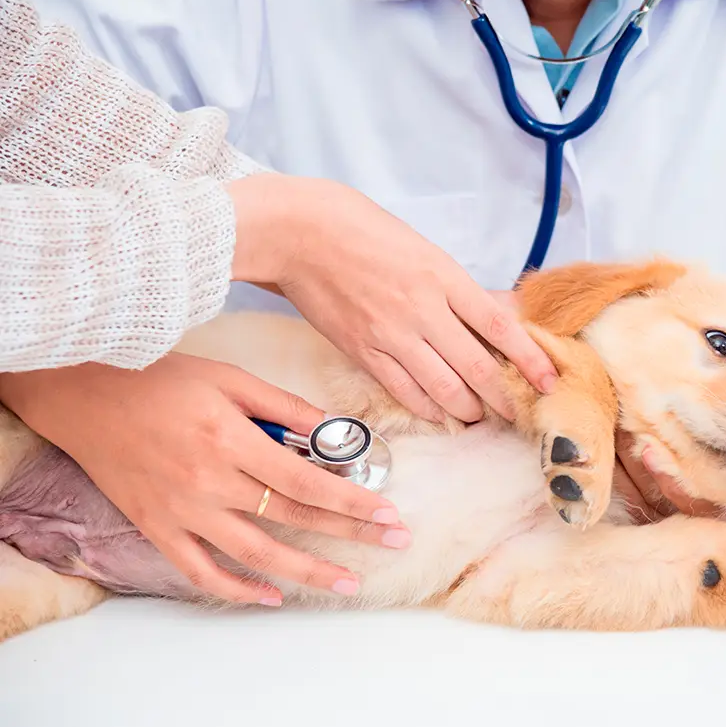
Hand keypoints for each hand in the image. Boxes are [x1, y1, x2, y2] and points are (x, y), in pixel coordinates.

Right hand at [0, 354, 408, 605]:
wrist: (85, 396)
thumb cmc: (160, 379)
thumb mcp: (230, 377)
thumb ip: (283, 406)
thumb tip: (332, 429)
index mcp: (232, 440)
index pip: (307, 481)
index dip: (353, 501)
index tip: (388, 513)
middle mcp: (210, 482)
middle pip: (293, 517)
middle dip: (350, 533)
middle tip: (393, 543)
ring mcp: (182, 512)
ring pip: (255, 553)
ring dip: (307, 572)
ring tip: (347, 582)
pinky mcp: (157, 528)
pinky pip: (201, 571)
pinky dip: (236, 589)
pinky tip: (270, 595)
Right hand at [228, 174, 557, 423]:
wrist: (300, 233)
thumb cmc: (362, 230)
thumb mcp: (424, 249)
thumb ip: (462, 287)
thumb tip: (503, 311)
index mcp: (443, 276)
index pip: (500, 326)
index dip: (529, 358)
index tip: (549, 379)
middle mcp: (423, 309)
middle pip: (476, 366)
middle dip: (503, 396)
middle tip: (519, 412)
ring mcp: (391, 333)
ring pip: (443, 387)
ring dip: (469, 409)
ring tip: (483, 418)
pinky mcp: (363, 351)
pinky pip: (404, 390)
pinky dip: (429, 409)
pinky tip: (443, 416)